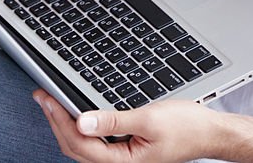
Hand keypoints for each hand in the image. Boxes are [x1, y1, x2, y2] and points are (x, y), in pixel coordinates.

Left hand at [33, 89, 226, 162]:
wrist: (209, 133)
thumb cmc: (187, 128)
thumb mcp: (148, 119)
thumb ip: (113, 121)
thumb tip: (82, 120)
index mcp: (123, 161)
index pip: (80, 143)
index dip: (60, 119)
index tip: (48, 98)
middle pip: (75, 147)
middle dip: (55, 120)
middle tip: (42, 95)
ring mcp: (120, 157)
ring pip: (82, 146)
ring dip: (64, 123)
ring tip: (51, 101)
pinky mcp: (123, 149)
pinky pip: (93, 142)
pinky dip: (79, 126)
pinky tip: (74, 111)